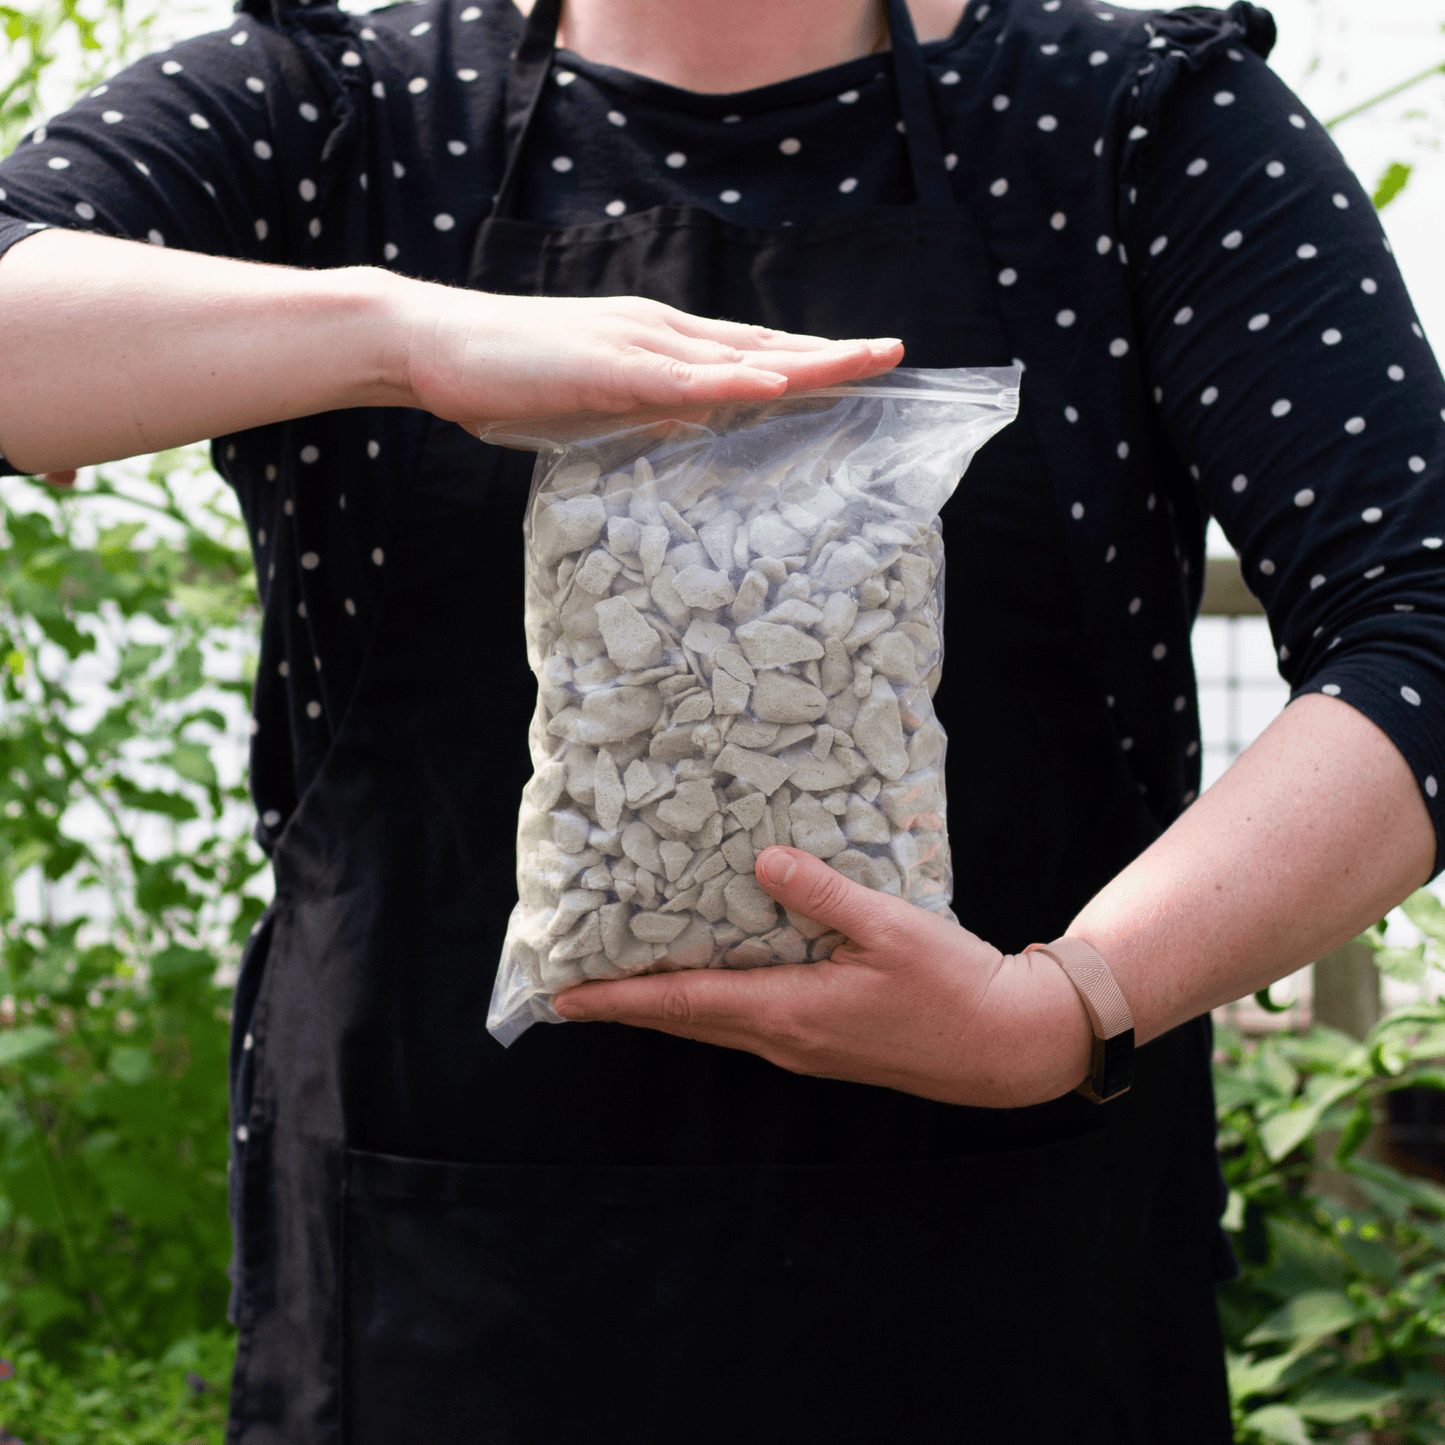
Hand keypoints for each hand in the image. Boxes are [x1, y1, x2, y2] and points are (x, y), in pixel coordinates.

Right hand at [389, 286, 903, 427]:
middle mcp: (659, 332)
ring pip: (737, 354)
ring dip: (804, 357)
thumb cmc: (508, 378)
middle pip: (759, 344)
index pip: (745, 352)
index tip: (855, 366)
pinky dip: (734, 381)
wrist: (434, 344)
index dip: (804, 357)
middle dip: (830, 351)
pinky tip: (779, 382)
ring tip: (864, 361)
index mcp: (656, 344)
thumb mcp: (593, 403)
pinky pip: (682, 379)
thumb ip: (645, 413)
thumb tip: (693, 431)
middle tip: (894, 353)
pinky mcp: (607, 366)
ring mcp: (636, 344)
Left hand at [553, 846, 1093, 1108]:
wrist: (1006, 1046)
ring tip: (628, 978)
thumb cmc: (952, 987)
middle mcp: (784, 1038)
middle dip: (628, 1002)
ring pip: (716, 1024)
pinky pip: (747, 1022)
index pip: (684, 1004)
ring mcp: (803, 1048)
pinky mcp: (823, 1043)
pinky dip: (711, 1003)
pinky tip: (713, 975)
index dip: (619, 998)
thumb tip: (763, 860)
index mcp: (789, 1011)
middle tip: (576, 985)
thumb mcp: (889, 928)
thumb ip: (822, 893)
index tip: (563, 997)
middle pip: (688, 1020)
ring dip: (667, 1004)